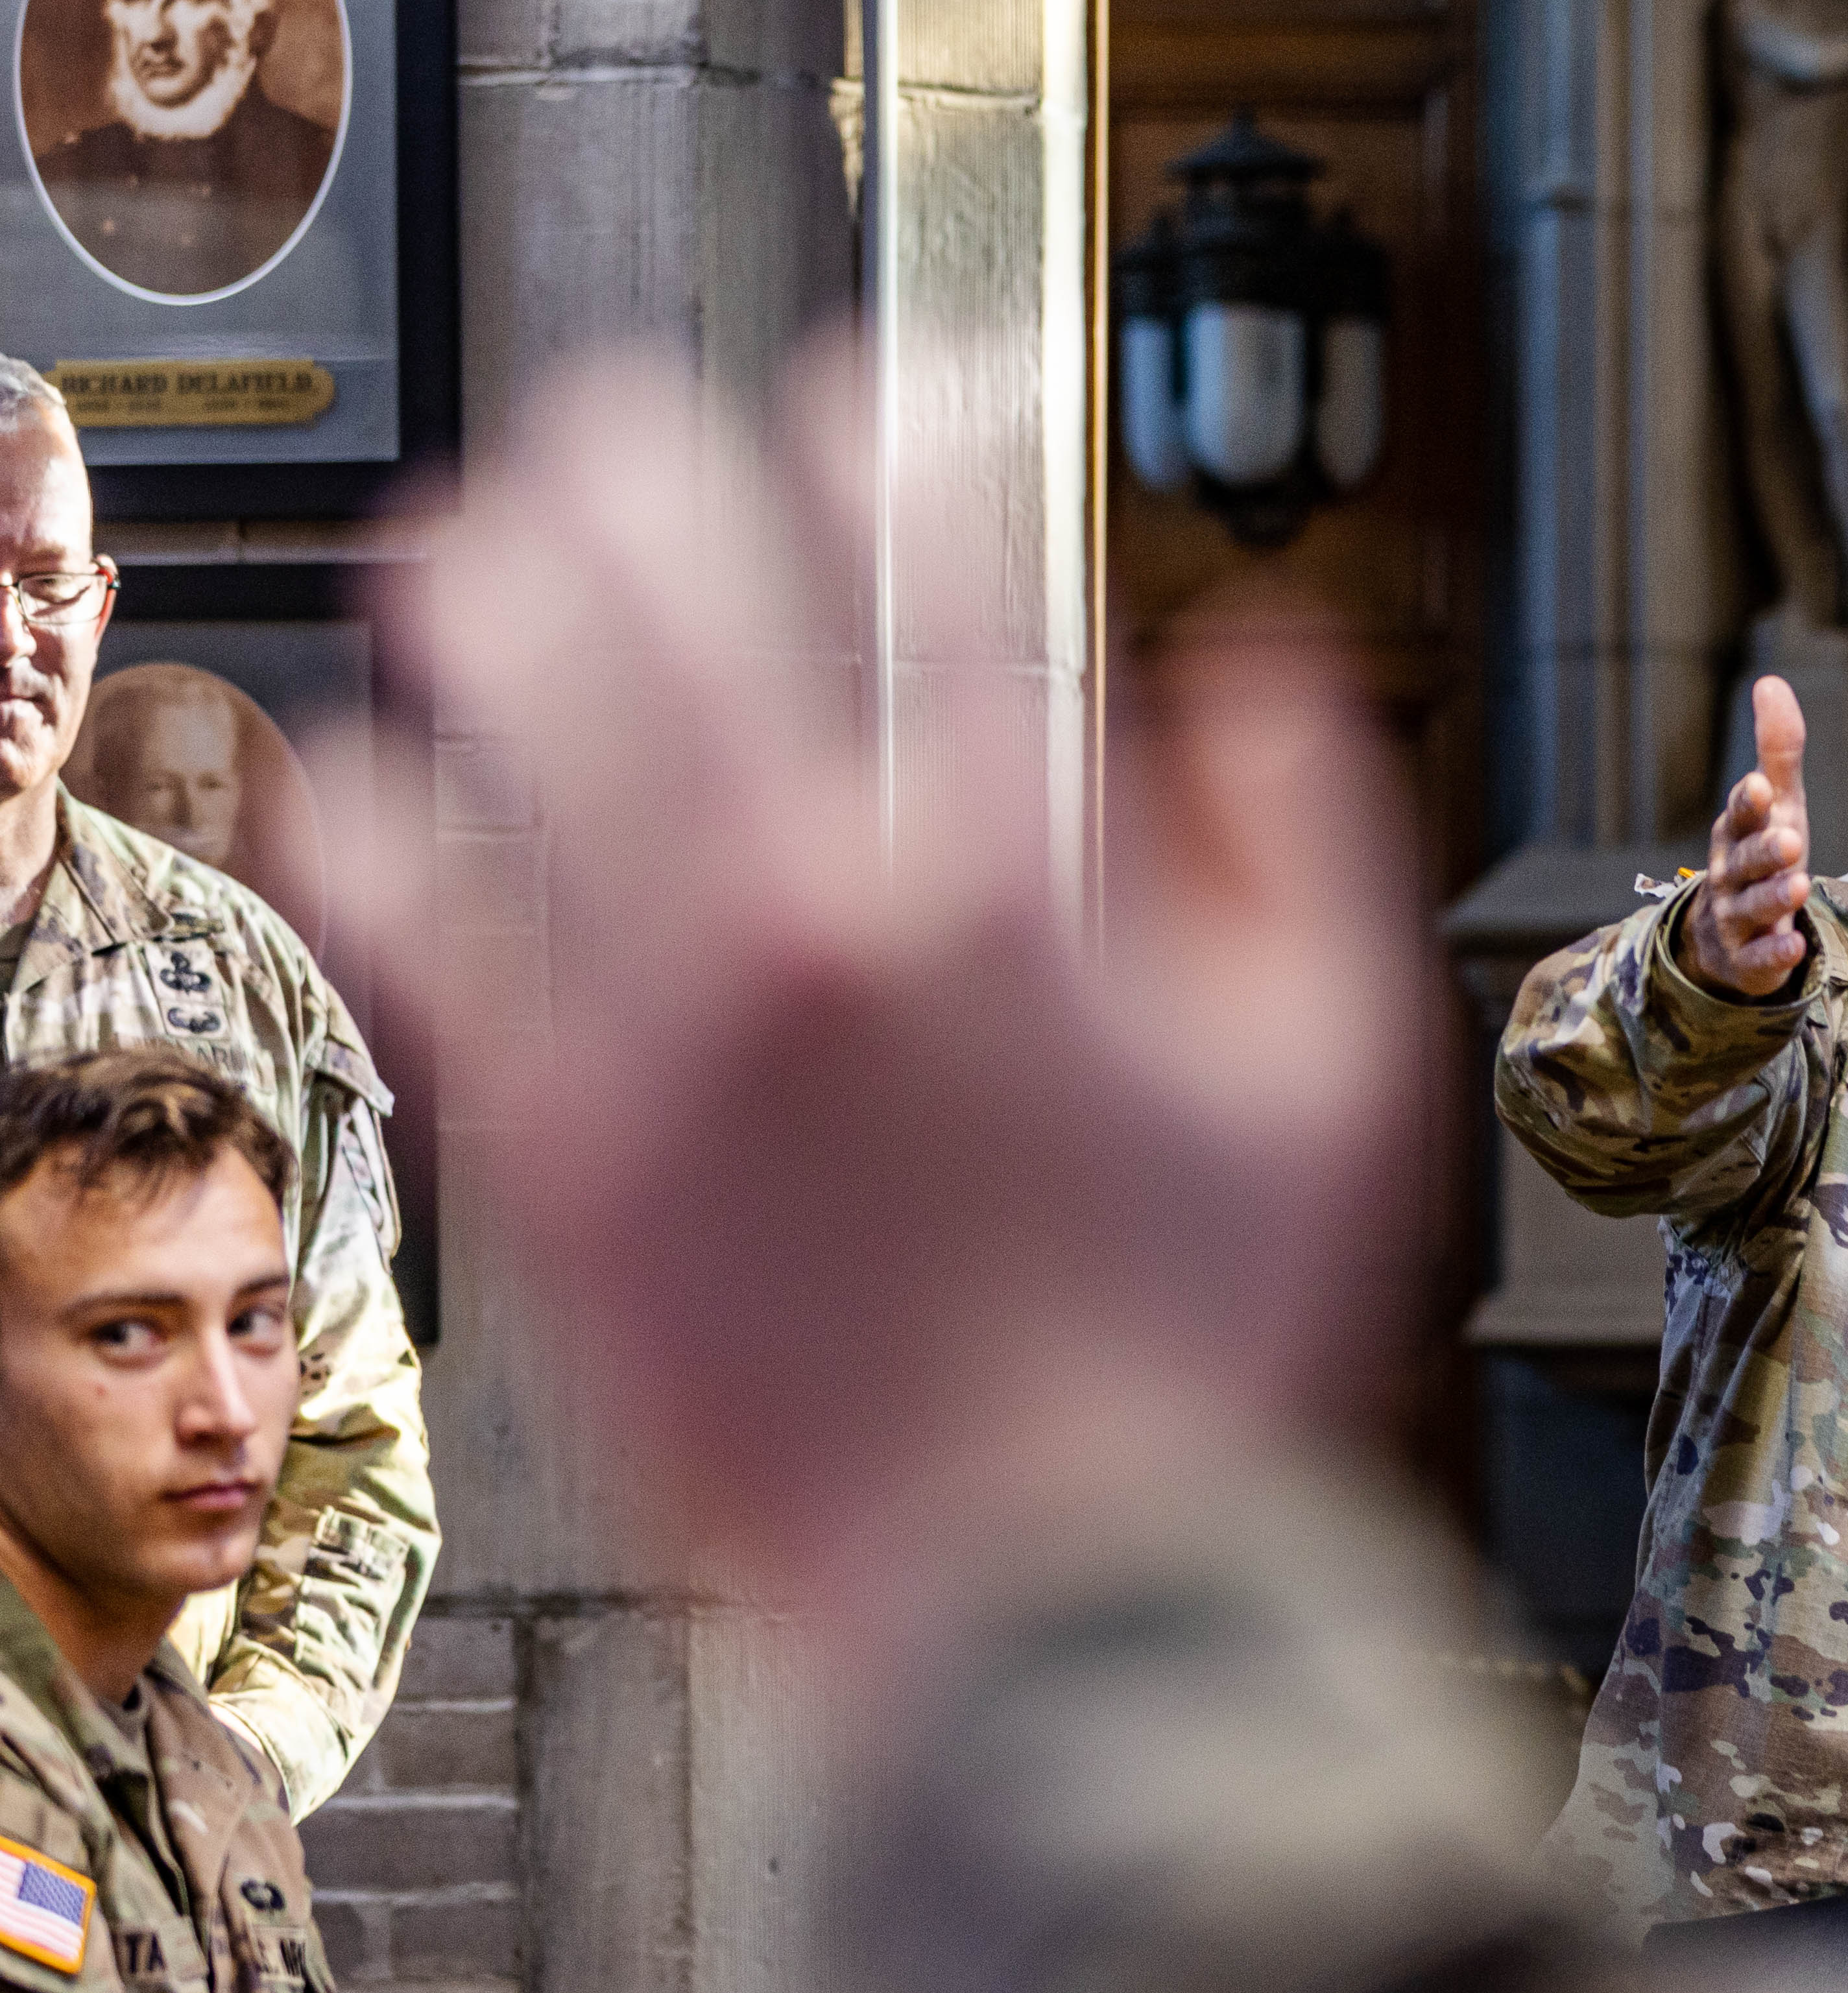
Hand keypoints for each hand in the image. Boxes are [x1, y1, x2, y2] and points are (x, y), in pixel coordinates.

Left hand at [375, 349, 1420, 1686]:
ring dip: (489, 593)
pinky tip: (358, 767)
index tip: (866, 392)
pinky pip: (416, 929)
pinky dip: (377, 823)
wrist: (1050, 1600)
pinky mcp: (556, 1148)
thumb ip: (1307, 840)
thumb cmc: (1210, 1352)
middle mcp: (821, 918)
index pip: (933, 568)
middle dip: (642, 465)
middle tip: (623, 429)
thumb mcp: (1344, 1076)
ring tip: (469, 541)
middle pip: (683, 589)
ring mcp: (665, 1027)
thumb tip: (1244, 669)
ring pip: (522, 715)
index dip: (890, 436)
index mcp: (1020, 888)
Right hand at [1677, 677, 1813, 998]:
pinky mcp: (1747, 961)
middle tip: (1792, 841)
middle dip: (1765, 851)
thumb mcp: (1775, 805)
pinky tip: (1794, 945)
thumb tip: (1771, 682)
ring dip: (1775, 896)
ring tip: (1801, 884)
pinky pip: (1759, 959)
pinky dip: (1774, 954)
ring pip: (1752, 907)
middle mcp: (1730, 874)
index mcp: (1736, 833)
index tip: (1760, 787)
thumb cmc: (1760, 854)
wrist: (1729, 934)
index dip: (1749, 804)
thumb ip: (1777, 751)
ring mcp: (1735, 919)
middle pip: (1746, 861)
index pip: (1741, 814)